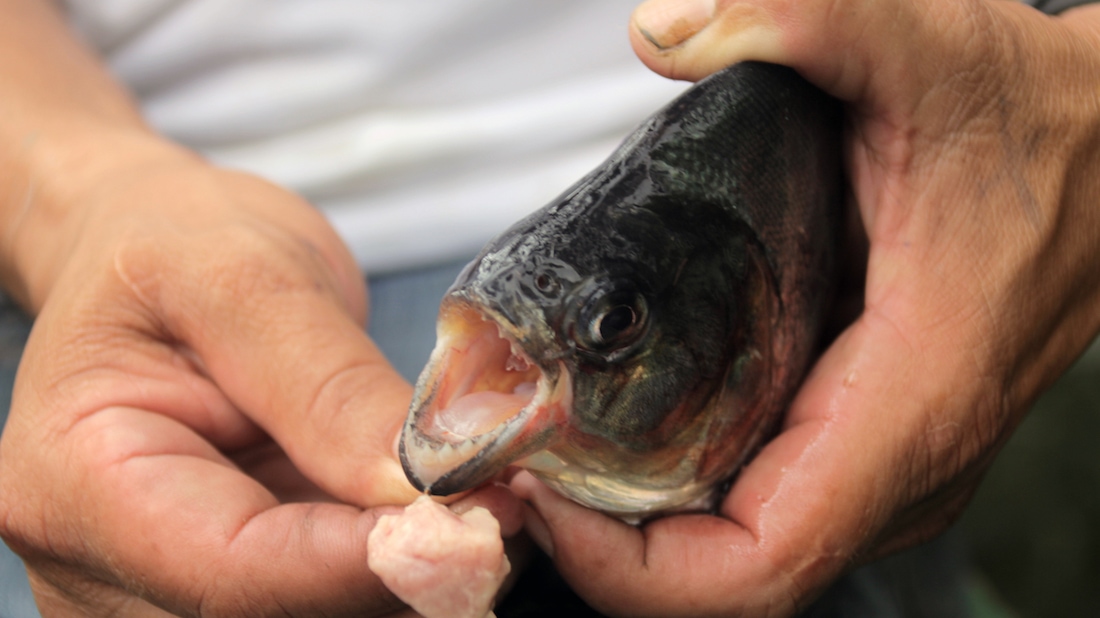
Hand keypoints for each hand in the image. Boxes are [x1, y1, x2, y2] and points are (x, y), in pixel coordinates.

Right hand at [0, 146, 522, 614]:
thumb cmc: (176, 248)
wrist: (155, 261)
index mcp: (74, 481)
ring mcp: (161, 586)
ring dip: (409, 574)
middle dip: (401, 574)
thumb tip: (423, 485)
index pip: (231, 569)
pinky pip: (326, 599)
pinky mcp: (224, 583)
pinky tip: (446, 513)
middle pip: (273, 616)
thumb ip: (326, 386)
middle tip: (503, 505)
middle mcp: (101, 566)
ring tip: (481, 497)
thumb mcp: (245, 278)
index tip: (477, 525)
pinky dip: (397, 566)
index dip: (364, 564)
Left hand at [513, 0, 1099, 614]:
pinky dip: (679, 496)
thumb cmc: (1032, 120)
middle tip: (515, 458)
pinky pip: (762, 508)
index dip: (629, 567)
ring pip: (741, 555)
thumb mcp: (922, 46)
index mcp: (909, 403)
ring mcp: (887, 464)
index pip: (756, 567)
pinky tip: (620, 429)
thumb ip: (804, 17)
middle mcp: (900, 464)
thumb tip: (664, 30)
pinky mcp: (872, 442)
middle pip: (726, 579)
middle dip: (604, 543)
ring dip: (633, 524)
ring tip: (549, 444)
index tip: (541, 495)